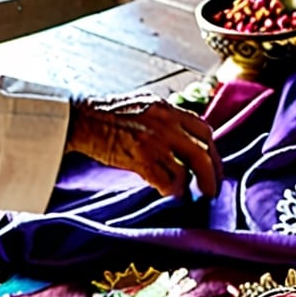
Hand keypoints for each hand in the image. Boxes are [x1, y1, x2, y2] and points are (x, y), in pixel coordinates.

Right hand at [66, 93, 221, 198]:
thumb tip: (183, 137)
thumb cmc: (108, 114)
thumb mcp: (144, 104)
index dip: (213, 151)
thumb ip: (166, 118)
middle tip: (212, 190)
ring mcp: (154, 141)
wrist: (81, 118)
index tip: (214, 165)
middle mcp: (166, 123)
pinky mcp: (141, 158)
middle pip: (203, 153)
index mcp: (168, 109)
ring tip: (185, 192)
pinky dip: (171, 190)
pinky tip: (168, 192)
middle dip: (212, 174)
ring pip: (186, 170)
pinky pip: (167, 181)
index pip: (204, 130)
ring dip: (189, 185)